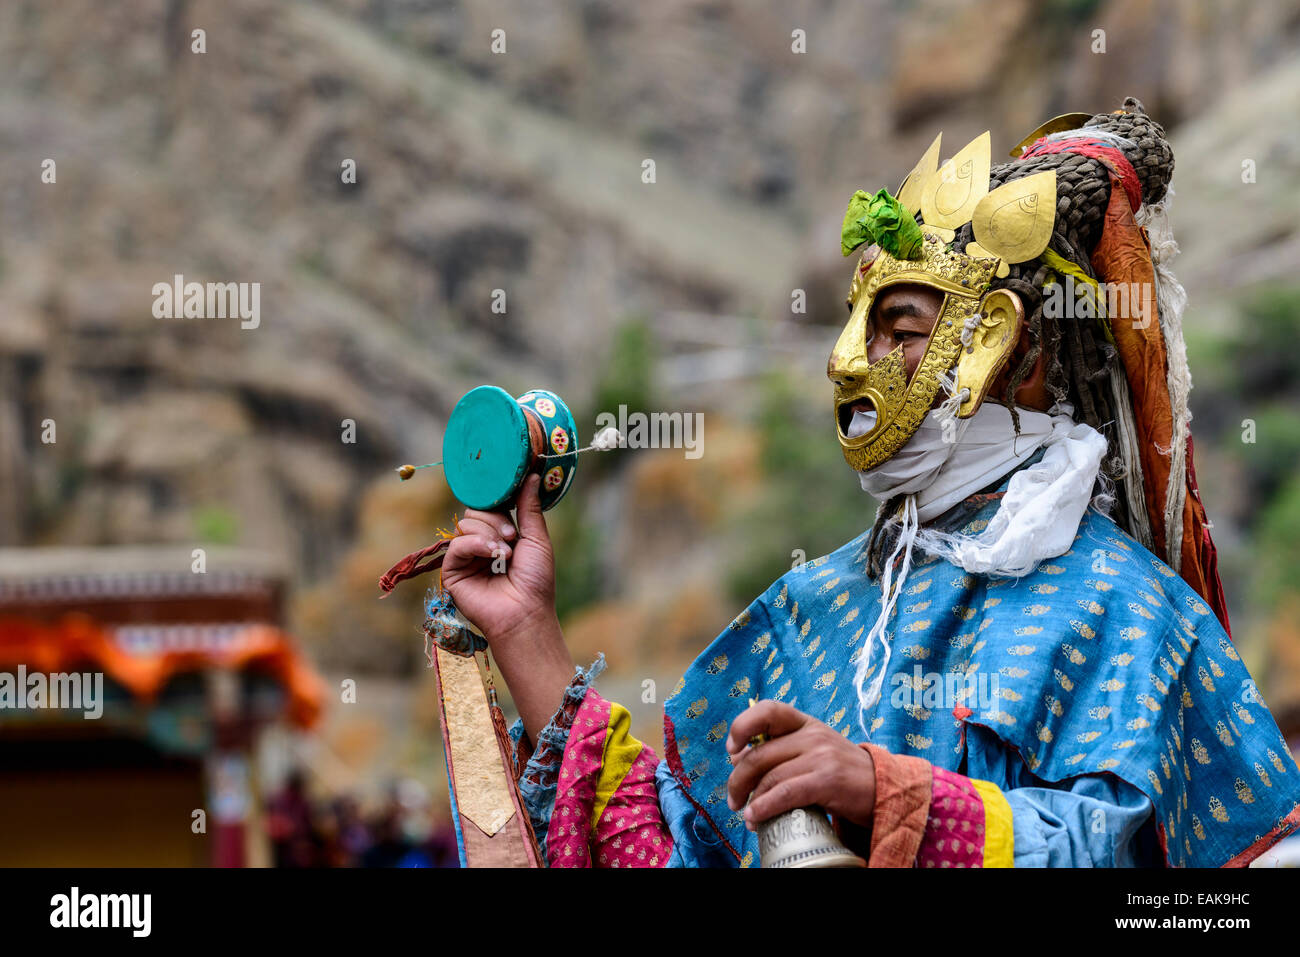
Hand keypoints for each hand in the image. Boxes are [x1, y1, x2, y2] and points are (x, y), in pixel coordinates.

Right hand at [441, 473, 556, 644]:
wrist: (526, 612)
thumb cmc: (536, 581)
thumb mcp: (536, 539)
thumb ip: (529, 507)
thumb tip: (531, 475)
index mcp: (500, 535)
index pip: (491, 506)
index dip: (499, 500)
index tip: (510, 497)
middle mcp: (481, 544)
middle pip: (476, 512)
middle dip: (495, 520)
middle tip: (511, 536)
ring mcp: (466, 557)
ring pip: (466, 524)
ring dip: (488, 535)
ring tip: (505, 554)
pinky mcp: (453, 571)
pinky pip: (456, 544)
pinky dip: (475, 545)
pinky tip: (492, 555)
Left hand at [725, 700, 875, 828]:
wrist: (884, 789)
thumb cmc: (841, 773)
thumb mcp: (812, 752)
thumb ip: (780, 751)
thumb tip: (737, 757)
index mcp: (805, 723)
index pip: (768, 710)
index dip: (742, 726)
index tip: (731, 750)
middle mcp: (813, 734)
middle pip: (760, 754)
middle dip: (738, 779)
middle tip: (733, 799)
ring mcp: (821, 755)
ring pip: (769, 776)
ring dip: (750, 800)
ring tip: (746, 815)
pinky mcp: (828, 780)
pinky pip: (785, 793)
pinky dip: (764, 807)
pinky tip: (756, 818)